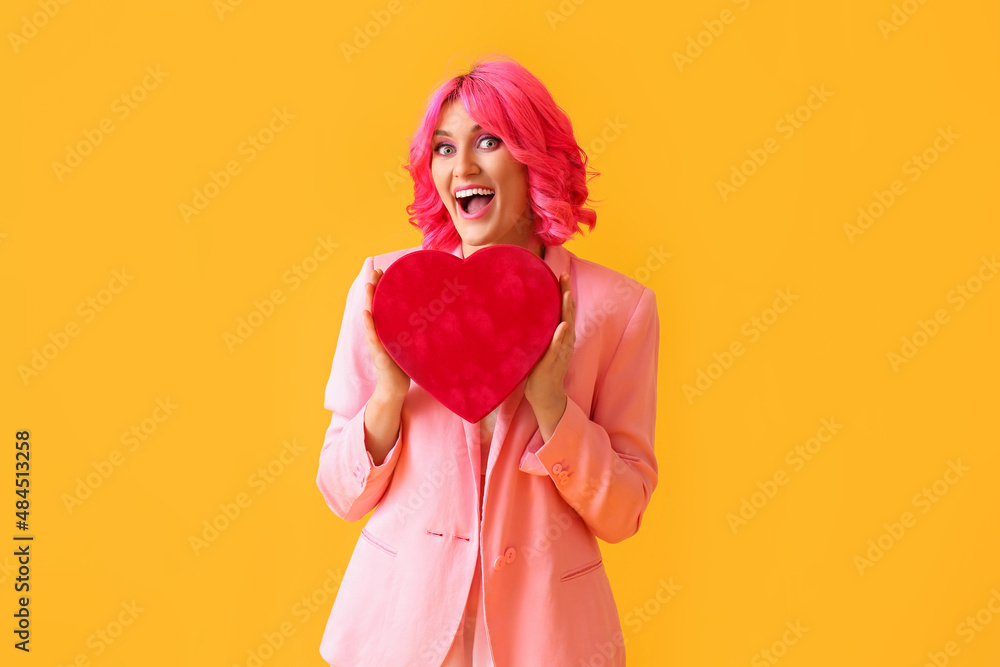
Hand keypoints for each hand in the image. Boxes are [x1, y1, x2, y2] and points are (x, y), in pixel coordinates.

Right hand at [363, 268, 410, 399]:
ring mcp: (377, 340)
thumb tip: (432, 311)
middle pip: (375, 305)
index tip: (383, 269)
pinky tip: (367, 313)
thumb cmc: (404, 362)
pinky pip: (373, 336)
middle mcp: (379, 331)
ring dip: (369, 300)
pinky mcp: (378, 352)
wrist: (396, 385)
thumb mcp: (409, 340)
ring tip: (368, 285)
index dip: (383, 286)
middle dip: (374, 287)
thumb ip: (412, 327)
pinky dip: (370, 324)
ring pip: (372, 317)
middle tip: (374, 270)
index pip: (384, 302)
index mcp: (387, 326)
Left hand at [525, 272, 574, 418]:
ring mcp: (560, 352)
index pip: (563, 311)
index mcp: (560, 337)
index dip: (564, 293)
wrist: (544, 395)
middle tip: (565, 276)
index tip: (561, 275)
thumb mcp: (536, 347)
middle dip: (567, 295)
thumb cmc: (538, 371)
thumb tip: (520, 315)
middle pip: (567, 314)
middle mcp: (563, 341)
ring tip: (567, 294)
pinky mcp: (552, 363)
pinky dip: (561, 337)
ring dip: (567, 311)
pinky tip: (563, 326)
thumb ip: (535, 333)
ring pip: (566, 328)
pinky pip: (558, 348)